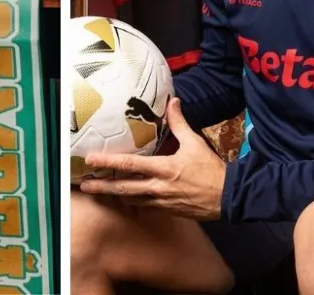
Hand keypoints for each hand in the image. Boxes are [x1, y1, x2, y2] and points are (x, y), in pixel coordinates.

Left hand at [79, 97, 225, 220]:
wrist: (229, 197)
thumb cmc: (211, 169)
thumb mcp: (195, 142)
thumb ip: (179, 123)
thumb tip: (173, 102)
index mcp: (163, 168)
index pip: (129, 165)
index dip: (108, 162)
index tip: (91, 160)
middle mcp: (157, 187)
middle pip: (123, 188)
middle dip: (101, 187)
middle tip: (84, 184)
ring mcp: (161, 201)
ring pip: (131, 199)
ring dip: (115, 195)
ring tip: (100, 191)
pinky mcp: (167, 210)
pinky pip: (144, 206)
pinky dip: (133, 201)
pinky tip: (126, 197)